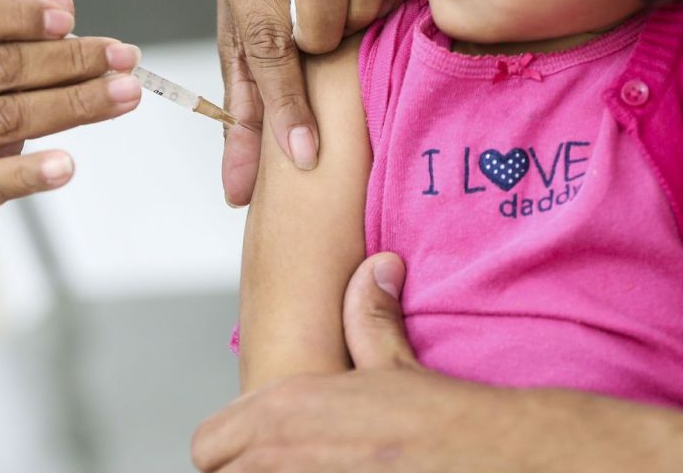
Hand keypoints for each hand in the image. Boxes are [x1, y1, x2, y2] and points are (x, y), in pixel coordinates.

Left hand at [192, 253, 682, 470]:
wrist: (512, 462)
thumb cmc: (454, 423)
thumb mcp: (399, 364)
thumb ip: (369, 316)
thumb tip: (375, 268)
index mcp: (291, 411)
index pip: (209, 443)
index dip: (229, 447)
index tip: (251, 450)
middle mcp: (291, 457)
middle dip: (246, 468)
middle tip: (285, 460)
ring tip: (317, 464)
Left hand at [217, 0, 414, 204]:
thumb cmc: (262, 2)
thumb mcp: (242, 56)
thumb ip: (245, 122)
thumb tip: (237, 195)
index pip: (267, 43)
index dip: (288, 104)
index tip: (305, 156)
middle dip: (329, 31)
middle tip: (329, 46)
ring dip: (367, 3)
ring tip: (356, 22)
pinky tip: (384, 3)